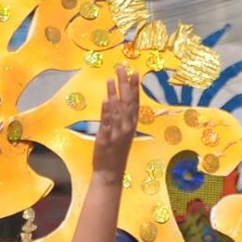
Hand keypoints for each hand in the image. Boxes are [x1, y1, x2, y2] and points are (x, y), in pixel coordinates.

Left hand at [91, 65, 139, 183]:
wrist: (110, 173)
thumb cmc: (115, 153)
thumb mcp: (120, 134)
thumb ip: (118, 118)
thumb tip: (114, 99)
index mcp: (131, 125)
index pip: (134, 103)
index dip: (134, 88)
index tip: (134, 73)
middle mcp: (126, 127)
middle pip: (127, 102)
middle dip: (125, 85)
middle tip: (122, 69)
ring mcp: (117, 133)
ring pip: (117, 110)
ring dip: (115, 93)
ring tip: (111, 78)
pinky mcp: (106, 139)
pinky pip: (107, 123)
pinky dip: (107, 111)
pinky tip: (107, 99)